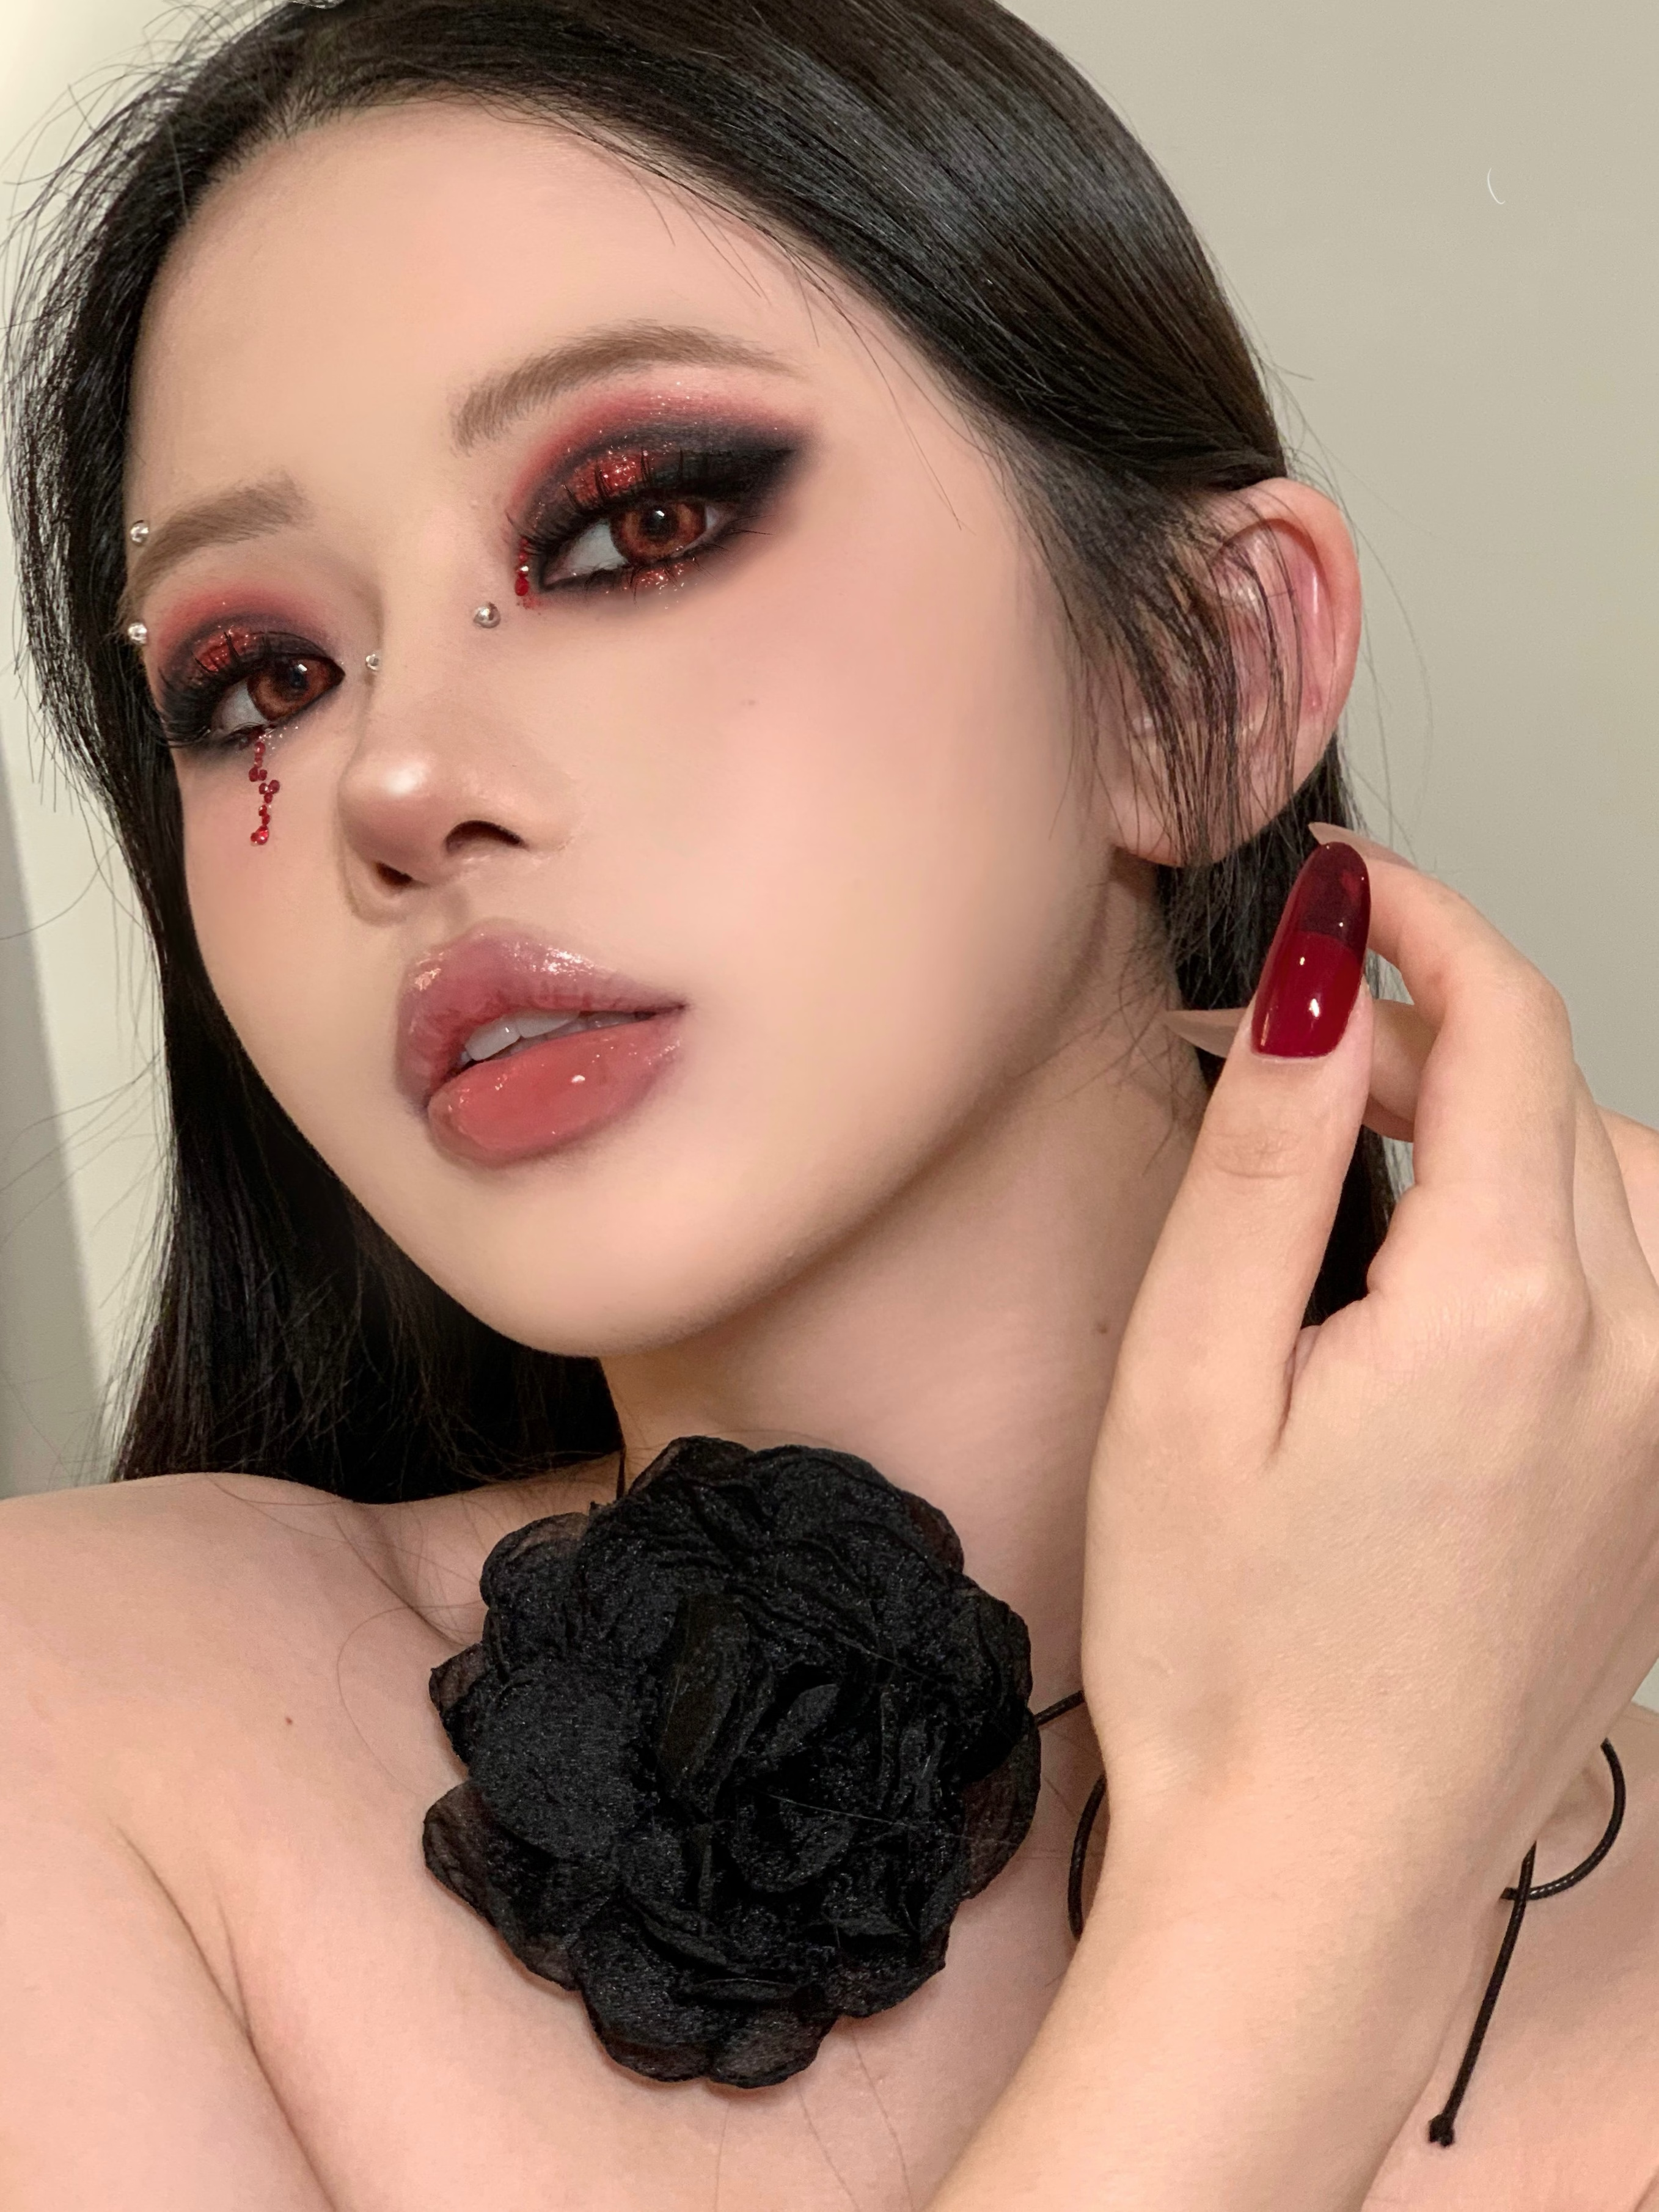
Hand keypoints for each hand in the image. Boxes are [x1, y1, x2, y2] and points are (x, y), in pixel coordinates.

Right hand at [1086, 827, 1658, 1902]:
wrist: (1318, 1879)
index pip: (1507, 1026)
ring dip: (1512, 1121)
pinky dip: (1564, 1227)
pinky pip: (1653, 1294)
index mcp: (1505, 1308)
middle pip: (1564, 1096)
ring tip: (1375, 1151)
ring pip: (1628, 1186)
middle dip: (1438, 1023)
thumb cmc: (1225, 1651)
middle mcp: (1634, 1356)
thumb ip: (1267, 1158)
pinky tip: (1454, 1280)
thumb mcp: (1190, 1379)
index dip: (1425, 921)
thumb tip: (1314, 976)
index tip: (1345, 885)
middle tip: (1292, 1046)